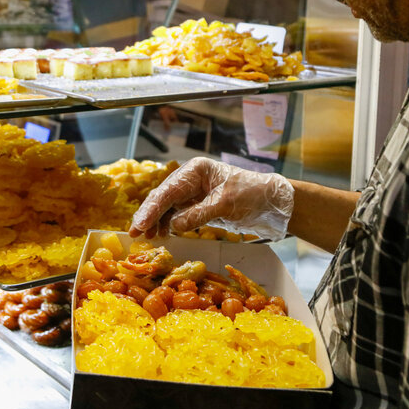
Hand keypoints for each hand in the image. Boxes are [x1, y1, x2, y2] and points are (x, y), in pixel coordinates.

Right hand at [128, 157, 294, 239]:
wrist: (274, 203)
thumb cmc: (253, 195)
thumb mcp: (225, 204)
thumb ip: (198, 214)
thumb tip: (174, 225)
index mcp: (196, 170)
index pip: (167, 191)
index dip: (151, 210)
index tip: (139, 226)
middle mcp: (191, 179)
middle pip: (163, 197)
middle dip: (148, 215)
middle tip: (134, 234)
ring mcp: (194, 192)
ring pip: (168, 207)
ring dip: (157, 221)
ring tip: (147, 237)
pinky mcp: (199, 205)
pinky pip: (178, 214)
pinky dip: (169, 224)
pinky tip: (162, 234)